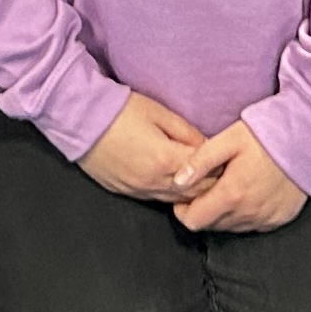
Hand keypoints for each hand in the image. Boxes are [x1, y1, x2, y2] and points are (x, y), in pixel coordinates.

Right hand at [77, 91, 209, 203]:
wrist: (81, 119)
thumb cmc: (121, 110)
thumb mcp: (159, 113)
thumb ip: (187, 132)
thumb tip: (207, 147)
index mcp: (166, 160)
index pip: (205, 172)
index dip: (219, 166)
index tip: (229, 160)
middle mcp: (154, 182)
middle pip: (194, 193)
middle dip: (210, 184)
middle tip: (221, 173)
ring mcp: (138, 191)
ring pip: (176, 201)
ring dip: (191, 193)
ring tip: (202, 181)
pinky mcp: (125, 192)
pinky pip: (156, 199)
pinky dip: (170, 194)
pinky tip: (175, 184)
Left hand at [170, 121, 309, 234]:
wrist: (308, 137)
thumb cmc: (266, 134)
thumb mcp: (228, 139)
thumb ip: (200, 161)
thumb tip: (177, 181)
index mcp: (232, 194)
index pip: (194, 221)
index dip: (183, 210)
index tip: (185, 195)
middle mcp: (249, 214)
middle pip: (211, 226)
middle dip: (202, 210)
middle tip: (206, 187)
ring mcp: (266, 219)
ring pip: (231, 227)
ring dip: (223, 214)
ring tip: (226, 187)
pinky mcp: (280, 218)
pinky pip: (252, 225)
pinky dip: (244, 214)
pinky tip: (247, 193)